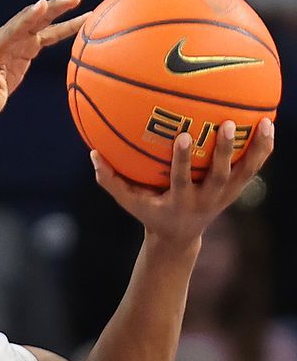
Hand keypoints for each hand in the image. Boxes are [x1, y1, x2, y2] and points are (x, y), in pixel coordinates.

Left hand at [0, 0, 90, 124]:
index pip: (14, 29)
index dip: (29, 17)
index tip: (43, 4)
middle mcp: (8, 39)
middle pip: (33, 18)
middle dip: (53, 6)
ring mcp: (19, 42)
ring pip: (44, 21)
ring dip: (62, 8)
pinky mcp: (27, 49)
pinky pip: (49, 34)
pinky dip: (65, 27)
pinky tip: (83, 19)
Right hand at [93, 119, 274, 243]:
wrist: (179, 237)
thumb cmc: (148, 211)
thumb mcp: (128, 200)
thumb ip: (110, 179)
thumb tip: (92, 153)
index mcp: (179, 202)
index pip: (182, 180)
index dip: (184, 160)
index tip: (184, 135)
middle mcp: (206, 200)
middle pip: (220, 176)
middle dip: (224, 152)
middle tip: (227, 124)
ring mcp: (224, 197)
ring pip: (245, 173)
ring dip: (256, 150)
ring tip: (265, 123)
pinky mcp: (235, 192)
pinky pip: (253, 169)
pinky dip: (262, 150)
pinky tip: (268, 125)